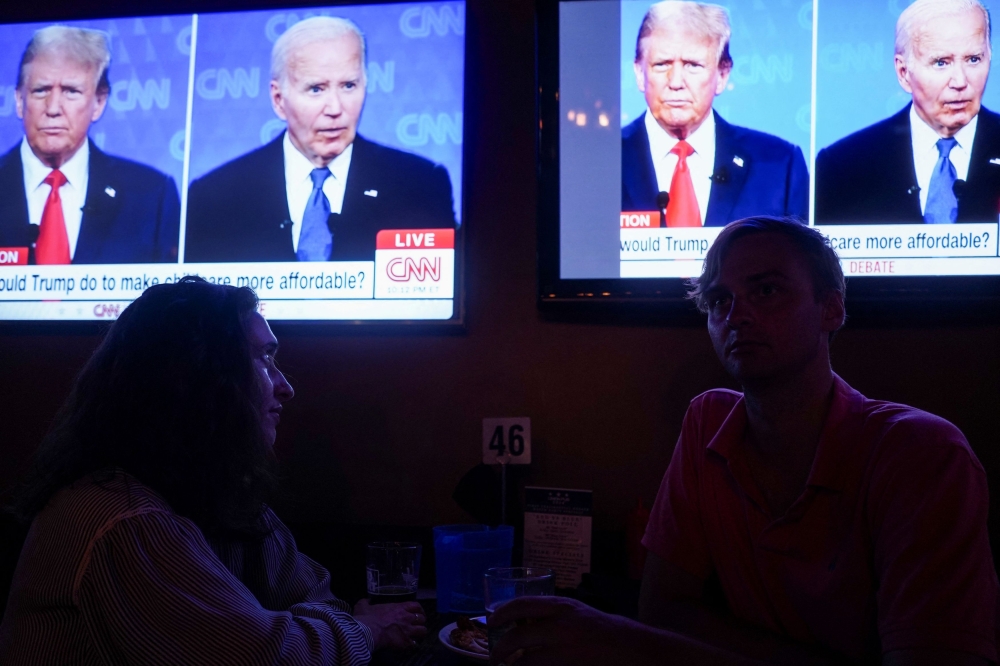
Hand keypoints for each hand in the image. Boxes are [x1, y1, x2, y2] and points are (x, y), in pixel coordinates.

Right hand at [353, 599, 427, 650]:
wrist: (368, 632)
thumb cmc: (367, 618)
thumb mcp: (363, 606)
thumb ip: (366, 602)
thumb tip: (366, 600)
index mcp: (399, 608)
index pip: (416, 606)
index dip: (419, 609)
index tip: (418, 612)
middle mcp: (406, 618)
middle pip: (422, 618)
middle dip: (420, 621)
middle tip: (417, 624)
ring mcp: (407, 630)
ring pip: (423, 631)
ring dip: (420, 633)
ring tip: (416, 635)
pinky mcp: (405, 643)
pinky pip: (415, 644)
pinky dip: (413, 645)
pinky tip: (409, 645)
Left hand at [487, 596, 648, 665]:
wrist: (629, 648)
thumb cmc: (602, 628)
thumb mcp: (576, 612)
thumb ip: (551, 614)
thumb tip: (521, 622)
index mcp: (561, 607)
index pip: (522, 605)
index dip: (502, 613)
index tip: (490, 621)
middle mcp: (560, 626)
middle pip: (518, 637)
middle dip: (500, 649)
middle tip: (494, 657)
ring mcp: (564, 651)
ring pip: (526, 661)